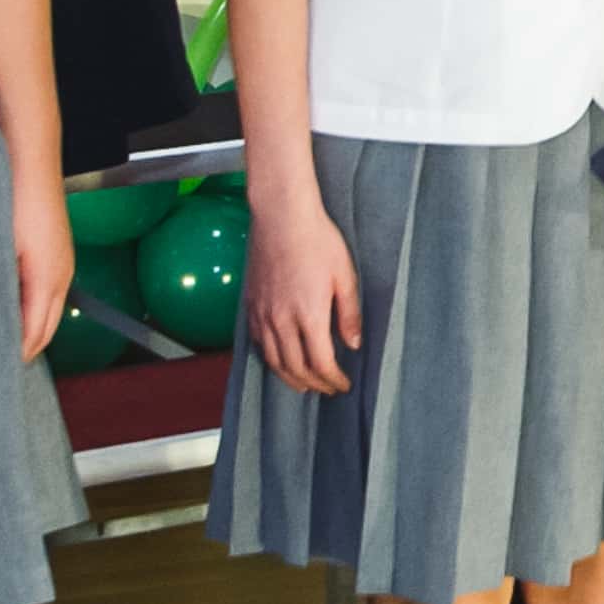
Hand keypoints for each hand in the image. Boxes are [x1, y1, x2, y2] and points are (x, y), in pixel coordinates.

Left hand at [9, 183, 71, 358]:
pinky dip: (30, 310)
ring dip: (27, 330)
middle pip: (46, 331)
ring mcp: (62, 265)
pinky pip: (46, 294)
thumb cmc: (13, 199)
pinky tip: (6, 306)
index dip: (14, 357)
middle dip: (24, 349)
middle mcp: (61, 277)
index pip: (35, 336)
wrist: (28, 159)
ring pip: (48, 313)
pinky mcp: (55, 254)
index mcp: (48, 281)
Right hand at [246, 180, 365, 395]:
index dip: (333, 379)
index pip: (321, 363)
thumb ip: (349, 313)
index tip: (343, 384)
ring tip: (305, 384)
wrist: (281, 215)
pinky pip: (258, 343)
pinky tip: (280, 360)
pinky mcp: (250, 304)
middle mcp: (281, 320)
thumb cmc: (316, 239)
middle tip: (328, 388)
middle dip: (314, 384)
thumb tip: (353, 344)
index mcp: (309, 315)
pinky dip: (271, 360)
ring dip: (290, 378)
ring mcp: (262, 313)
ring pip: (273, 360)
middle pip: (295, 368)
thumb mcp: (344, 275)